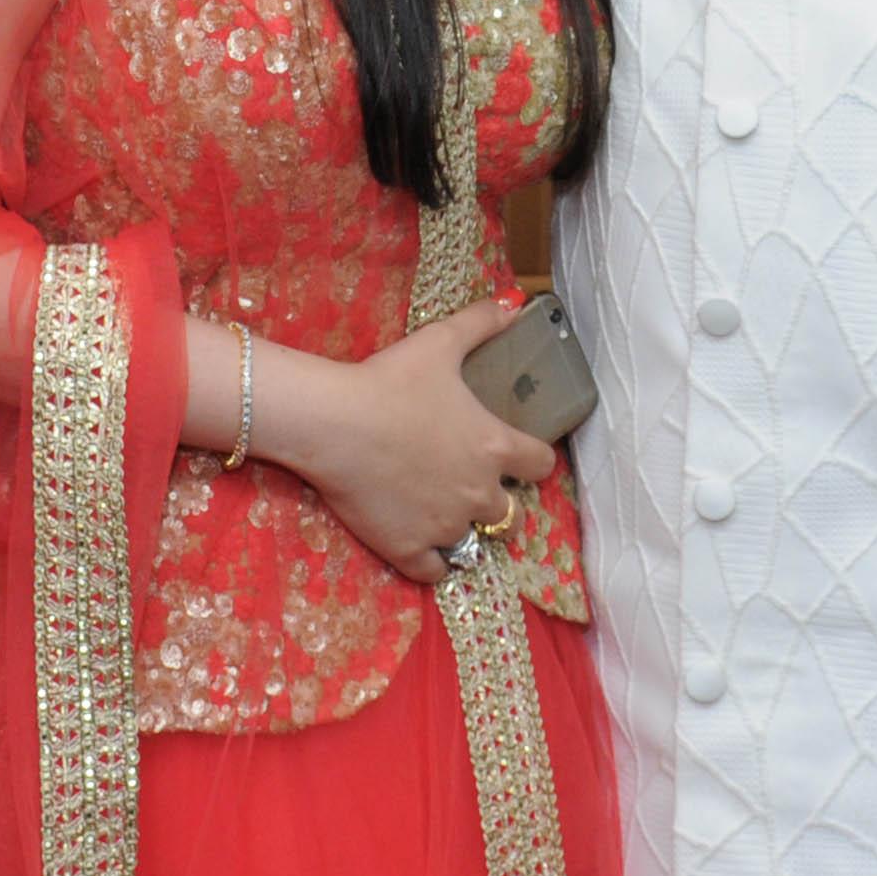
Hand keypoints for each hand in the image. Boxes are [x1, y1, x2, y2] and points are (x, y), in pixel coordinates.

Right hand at [249, 299, 560, 585]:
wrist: (333, 422)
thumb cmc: (391, 380)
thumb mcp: (441, 342)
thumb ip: (482, 324)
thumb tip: (513, 302)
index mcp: (495, 448)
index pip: (542, 466)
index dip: (532, 460)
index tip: (516, 454)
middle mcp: (479, 494)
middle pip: (510, 512)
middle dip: (495, 500)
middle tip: (467, 482)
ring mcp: (445, 527)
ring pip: (474, 543)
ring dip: (464, 530)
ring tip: (441, 513)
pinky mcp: (409, 549)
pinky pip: (436, 573)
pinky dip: (433, 562)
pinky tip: (422, 545)